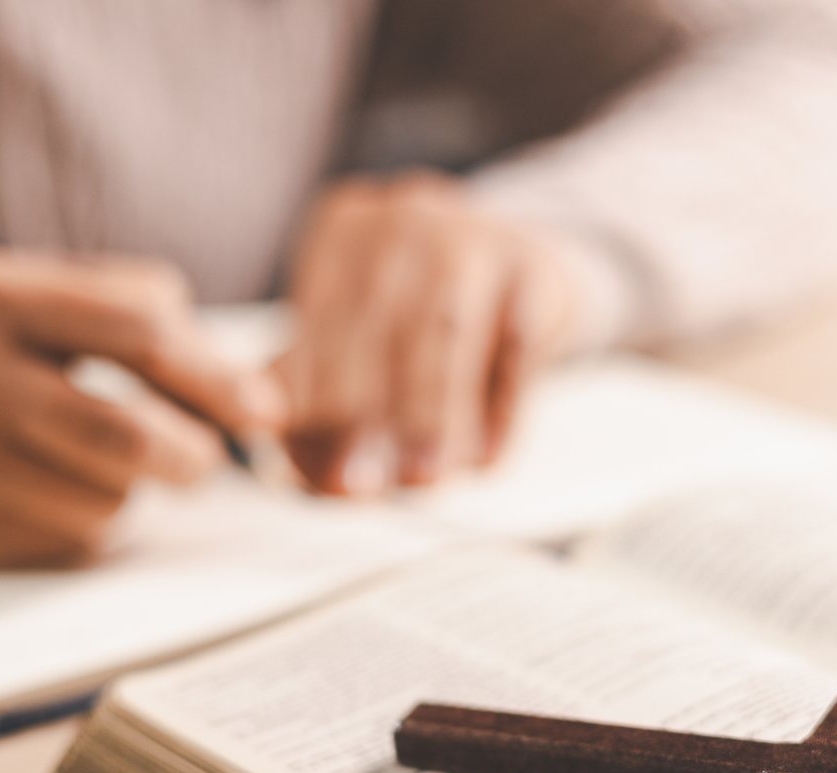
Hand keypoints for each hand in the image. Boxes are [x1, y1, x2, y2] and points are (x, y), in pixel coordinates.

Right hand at [0, 250, 282, 566]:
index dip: (215, 375)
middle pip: (130, 435)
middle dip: (192, 458)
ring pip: (101, 502)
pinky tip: (48, 494)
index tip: (261, 409)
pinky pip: (56, 543)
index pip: (138, 331)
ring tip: (98, 466)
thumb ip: (102, 303)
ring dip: (127, 493)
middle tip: (202, 462)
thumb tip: (220, 361)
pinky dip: (79, 524)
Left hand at [276, 172, 581, 493]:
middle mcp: (403, 224)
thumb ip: (320, 395)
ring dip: (429, 413)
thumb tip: (301, 472)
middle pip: (373, 324)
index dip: (311, 404)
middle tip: (358, 485)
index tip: (313, 470)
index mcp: (343, 235)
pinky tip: (486, 459)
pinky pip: (516, 347)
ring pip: (442, 332)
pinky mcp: (534, 269)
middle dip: (362, 414)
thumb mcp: (363, 333)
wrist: (529, 266)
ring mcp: (472, 238)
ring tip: (423, 478)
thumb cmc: (426, 313)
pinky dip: (501, 409)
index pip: (316, 327)